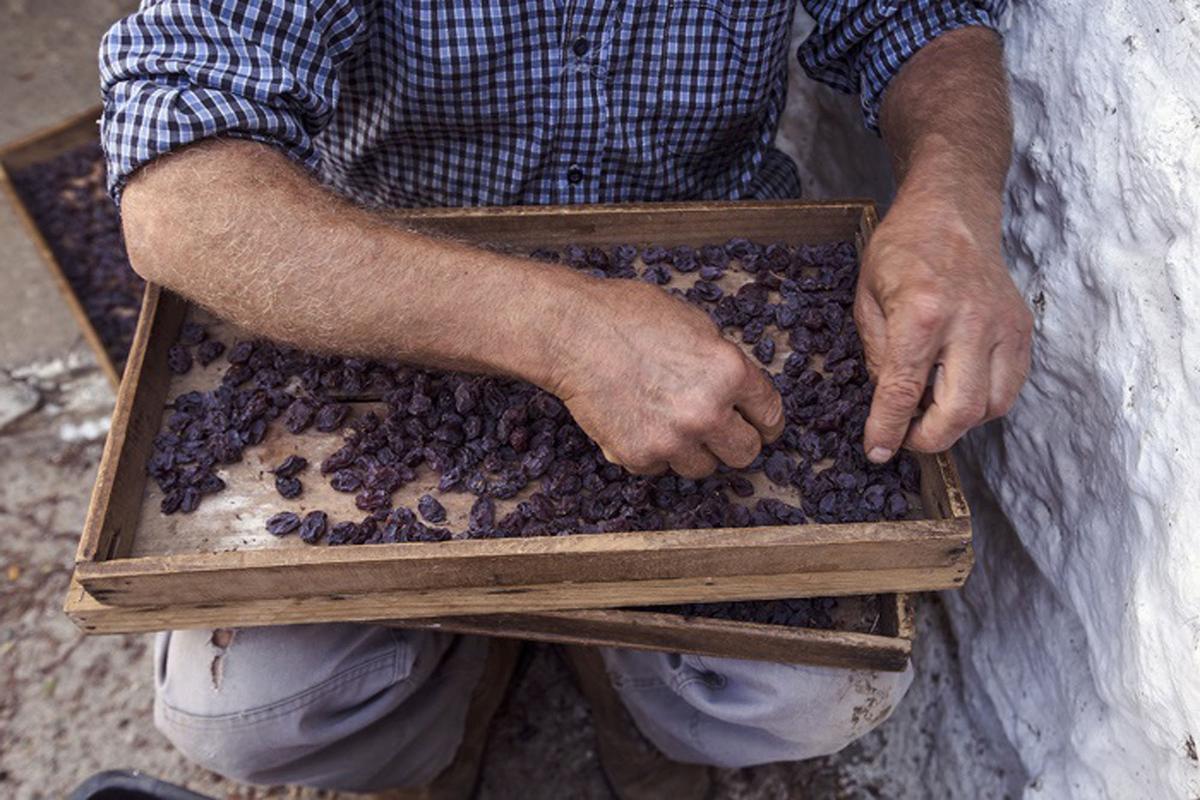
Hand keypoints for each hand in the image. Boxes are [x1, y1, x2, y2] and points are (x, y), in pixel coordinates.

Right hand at [547, 279, 783, 477]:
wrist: (572, 333)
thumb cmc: (628, 317)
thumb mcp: (695, 324)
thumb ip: (723, 362)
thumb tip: (739, 390)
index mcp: (730, 372)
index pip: (770, 415)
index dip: (765, 421)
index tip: (760, 427)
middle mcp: (707, 412)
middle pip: (745, 453)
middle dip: (734, 440)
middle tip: (717, 430)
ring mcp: (673, 440)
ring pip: (703, 467)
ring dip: (692, 449)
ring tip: (668, 419)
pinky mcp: (639, 457)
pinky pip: (660, 466)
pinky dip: (653, 449)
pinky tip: (637, 419)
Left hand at [856, 175, 1032, 461]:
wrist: (953, 210)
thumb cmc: (903, 250)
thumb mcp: (867, 298)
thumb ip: (876, 354)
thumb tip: (889, 403)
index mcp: (922, 313)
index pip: (904, 391)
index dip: (888, 430)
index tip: (877, 451)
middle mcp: (970, 323)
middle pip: (960, 411)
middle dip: (930, 439)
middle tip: (907, 439)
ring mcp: (1003, 327)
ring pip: (992, 406)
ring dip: (959, 423)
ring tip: (931, 412)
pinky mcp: (1023, 329)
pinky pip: (1011, 387)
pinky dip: (984, 403)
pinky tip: (958, 393)